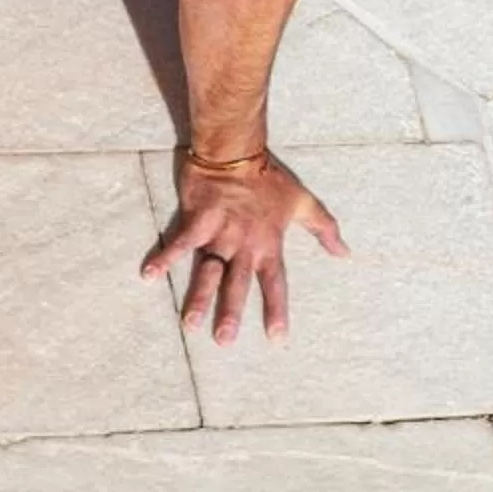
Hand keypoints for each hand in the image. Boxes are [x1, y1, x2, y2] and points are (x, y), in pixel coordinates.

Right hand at [141, 152, 348, 345]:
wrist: (237, 150)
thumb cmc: (270, 178)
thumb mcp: (303, 202)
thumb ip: (325, 229)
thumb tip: (345, 253)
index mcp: (268, 244)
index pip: (274, 283)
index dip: (276, 311)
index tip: (276, 339)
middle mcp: (243, 244)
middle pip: (237, 284)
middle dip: (230, 312)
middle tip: (224, 341)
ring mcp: (219, 234)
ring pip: (208, 271)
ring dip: (198, 297)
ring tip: (190, 324)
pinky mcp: (197, 220)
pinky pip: (180, 243)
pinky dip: (164, 258)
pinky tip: (147, 276)